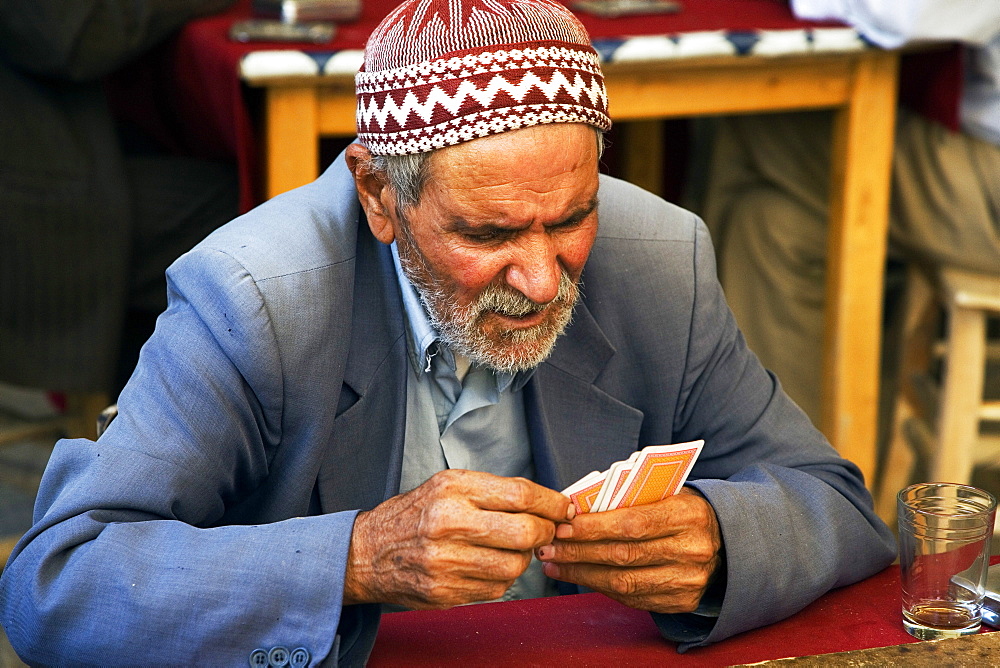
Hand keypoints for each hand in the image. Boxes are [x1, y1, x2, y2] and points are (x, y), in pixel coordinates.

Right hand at [343, 469, 572, 608]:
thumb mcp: (447, 486)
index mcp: (453, 490)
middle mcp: (449, 523)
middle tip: (546, 531)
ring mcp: (446, 561)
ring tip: (509, 548)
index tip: (563, 508)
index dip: (552, 502)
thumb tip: (545, 503)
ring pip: (515, 566)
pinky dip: (501, 578)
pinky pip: (496, 589)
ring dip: (523, 558)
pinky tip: (486, 565)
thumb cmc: (413, 515)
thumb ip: (493, 492)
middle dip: (545, 533)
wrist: (367, 552)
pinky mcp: (445, 592)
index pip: (520, 494)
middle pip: (525, 532)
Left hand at [536, 487, 720, 613]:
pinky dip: (601, 587)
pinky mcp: (681, 601)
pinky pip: (633, 598)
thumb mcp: (665, 492)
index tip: (562, 525)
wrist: (725, 540)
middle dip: (579, 552)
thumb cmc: (681, 509)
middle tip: (548, 546)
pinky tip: (578, 576)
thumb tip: (576, 507)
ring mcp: (688, 580)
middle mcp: (692, 550)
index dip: (594, 527)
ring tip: (554, 563)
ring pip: (625, 582)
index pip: (633, 523)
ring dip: (582, 573)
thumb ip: (629, 498)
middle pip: (624, 555)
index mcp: (688, 514)